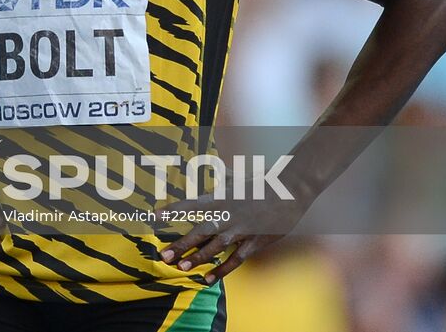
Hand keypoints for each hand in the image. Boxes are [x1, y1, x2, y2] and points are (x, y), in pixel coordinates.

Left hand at [157, 191, 308, 283]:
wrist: (290, 190)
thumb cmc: (261, 182)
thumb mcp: (236, 178)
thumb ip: (221, 178)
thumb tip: (213, 167)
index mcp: (220, 197)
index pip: (191, 204)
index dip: (173, 210)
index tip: (155, 216)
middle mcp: (228, 214)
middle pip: (200, 231)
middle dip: (181, 244)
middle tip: (164, 255)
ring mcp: (241, 230)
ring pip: (215, 247)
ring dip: (198, 258)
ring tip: (181, 267)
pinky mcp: (255, 242)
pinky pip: (236, 259)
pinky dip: (222, 269)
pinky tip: (208, 279)